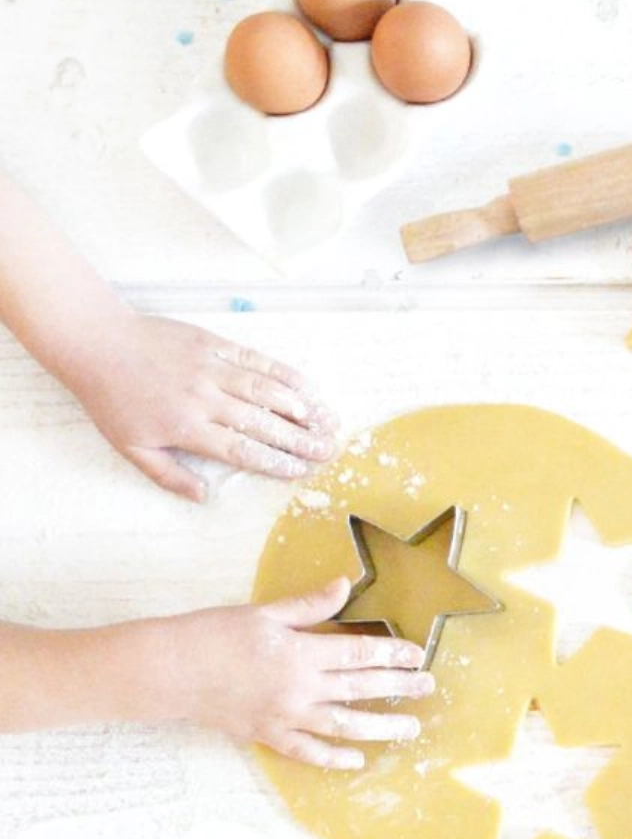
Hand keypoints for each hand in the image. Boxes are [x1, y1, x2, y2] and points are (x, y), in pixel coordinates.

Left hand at [70, 312, 337, 501]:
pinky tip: (307, 386)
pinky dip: (285, 374)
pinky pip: (257, 361)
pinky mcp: (214, 344)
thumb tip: (204, 497)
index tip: (302, 471)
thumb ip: (169, 476)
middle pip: (264, 424)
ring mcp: (213, 368)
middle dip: (301, 440)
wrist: (96, 342)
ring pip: (268, 391)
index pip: (243, 451)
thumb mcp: (131, 448)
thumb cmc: (112, 398)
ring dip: (302, 408)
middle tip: (329, 451)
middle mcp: (206, 399)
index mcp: (188, 428)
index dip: (277, 463)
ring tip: (329, 422)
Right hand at [163, 577, 434, 768]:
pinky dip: (334, 759)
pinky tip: (357, 761)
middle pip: (362, 689)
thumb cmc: (213, 634)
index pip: (361, 654)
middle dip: (400, 688)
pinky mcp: (268, 735)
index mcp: (302, 653)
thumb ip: (310, 605)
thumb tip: (345, 585)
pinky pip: (308, 752)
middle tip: (428, 687)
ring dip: (381, 727)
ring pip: (345, 726)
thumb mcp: (265, 612)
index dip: (393, 654)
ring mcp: (286, 717)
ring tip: (409, 728)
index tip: (418, 655)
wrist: (169, 671)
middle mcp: (301, 689)